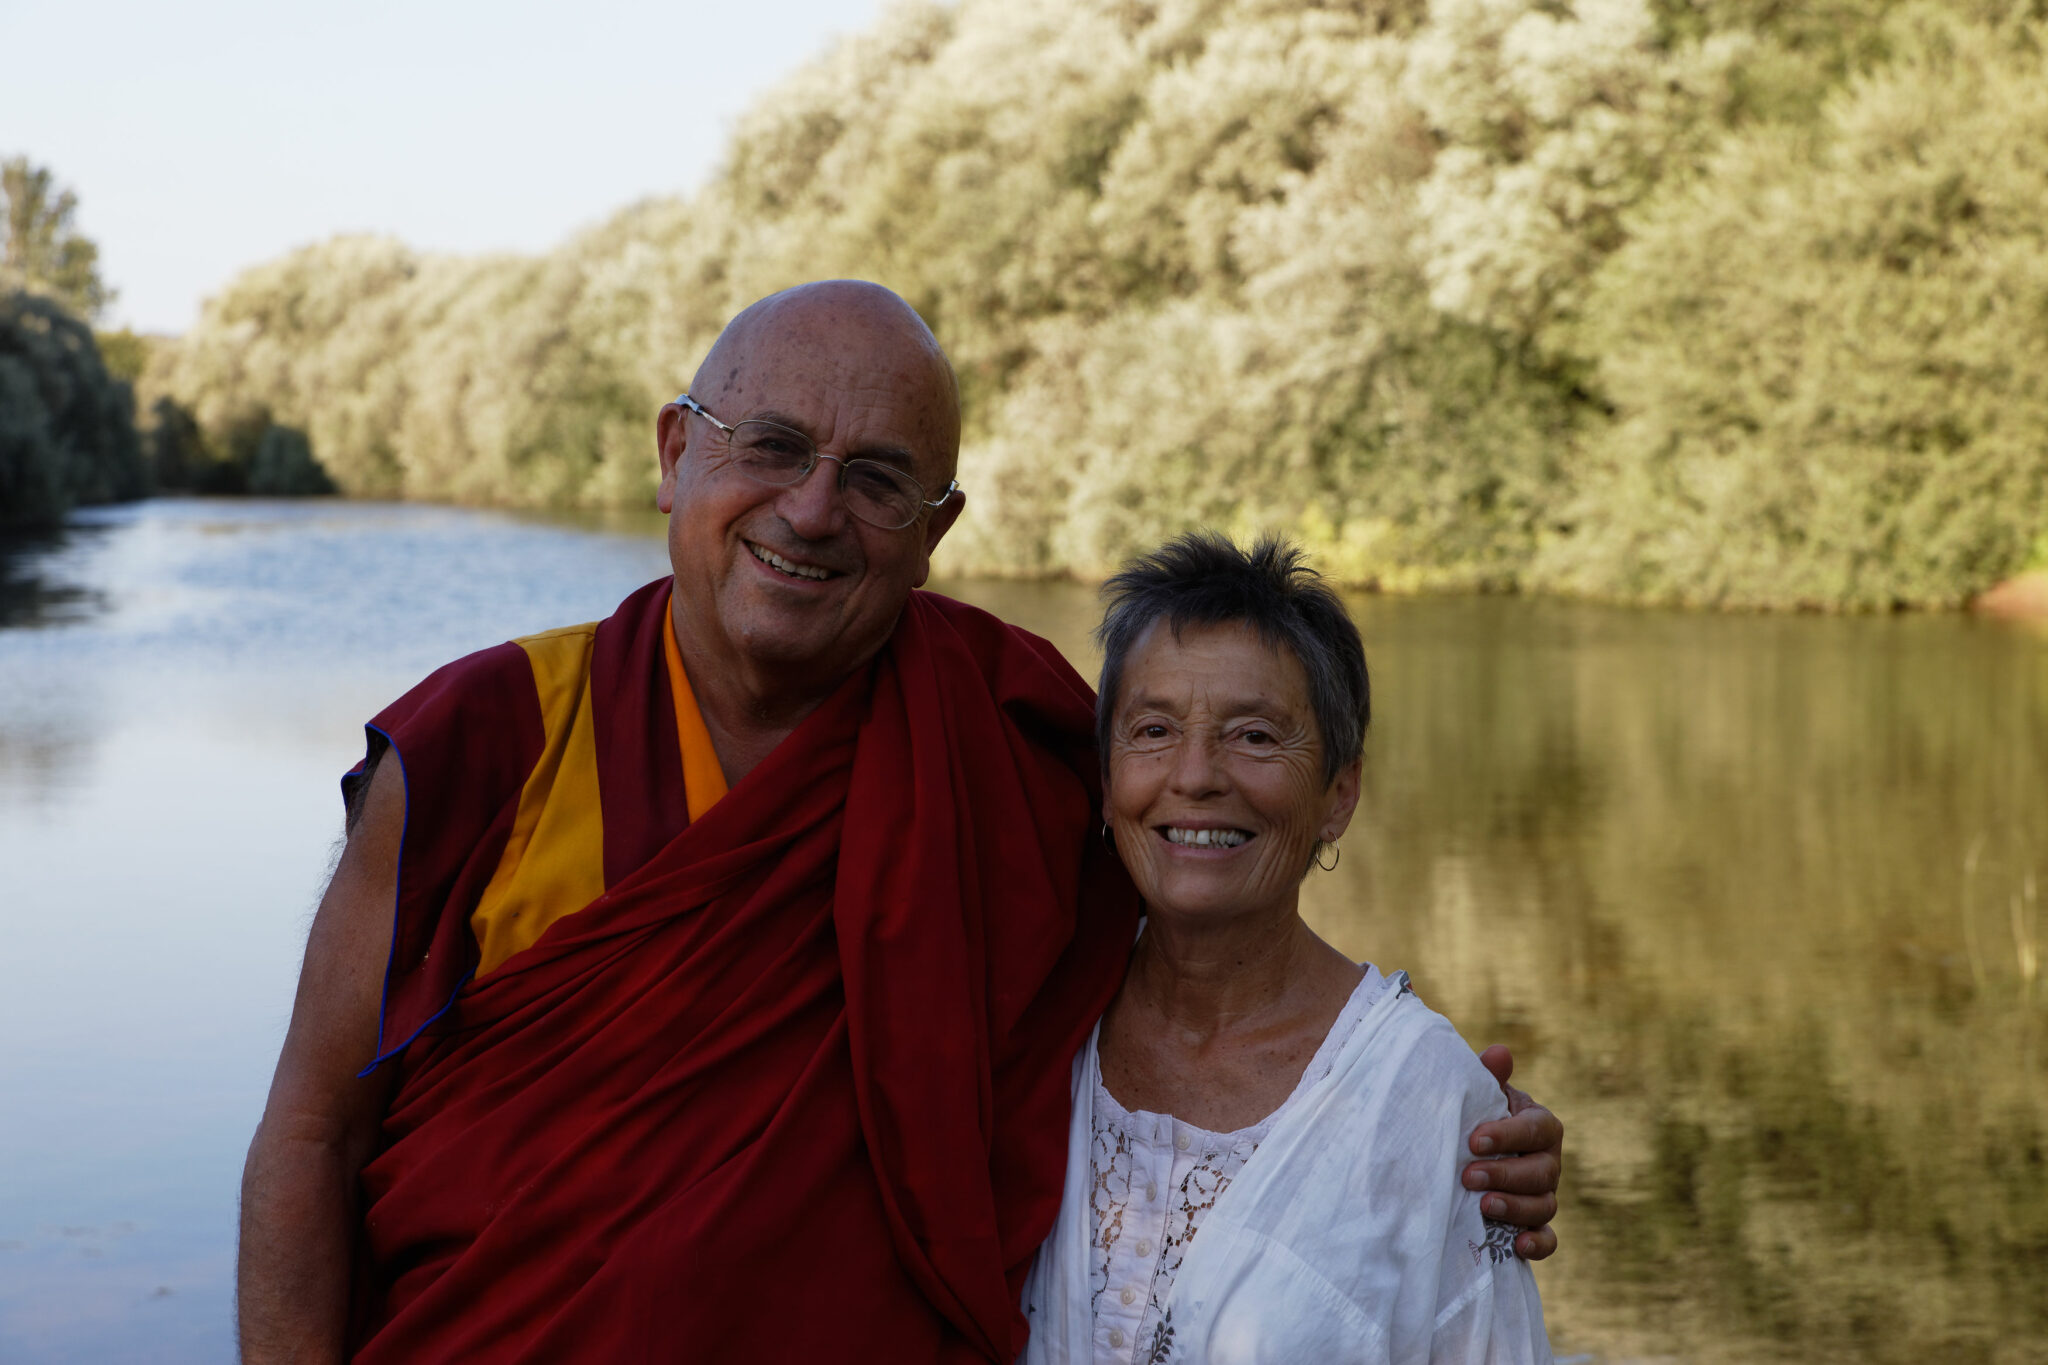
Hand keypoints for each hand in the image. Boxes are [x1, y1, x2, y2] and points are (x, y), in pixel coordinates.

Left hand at [1462, 1045, 1561, 1260]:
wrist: (1466, 1152)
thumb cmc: (1475, 1117)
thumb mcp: (1480, 1095)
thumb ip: (1489, 1076)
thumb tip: (1499, 1053)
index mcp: (1539, 1125)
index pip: (1536, 1129)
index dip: (1509, 1135)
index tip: (1474, 1140)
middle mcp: (1548, 1160)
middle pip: (1542, 1172)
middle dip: (1506, 1175)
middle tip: (1469, 1176)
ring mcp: (1544, 1194)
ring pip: (1544, 1205)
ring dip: (1515, 1208)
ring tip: (1482, 1206)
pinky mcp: (1535, 1224)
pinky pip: (1549, 1239)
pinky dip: (1539, 1244)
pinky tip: (1519, 1245)